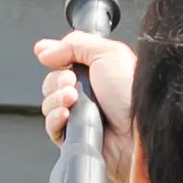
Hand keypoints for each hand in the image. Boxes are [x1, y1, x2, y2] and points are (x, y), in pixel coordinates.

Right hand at [37, 32, 139, 167]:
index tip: (57, 59)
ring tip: (72, 100)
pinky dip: (54, 118)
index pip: (62, 62)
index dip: (56, 60)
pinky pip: (51, 127)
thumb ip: (74, 44)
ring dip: (56, 99)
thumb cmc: (133, 96)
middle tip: (72, 82)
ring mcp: (80, 116)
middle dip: (57, 80)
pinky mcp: (74, 138)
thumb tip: (44, 50)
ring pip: (49, 104)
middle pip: (52, 82)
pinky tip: (66, 115)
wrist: (138, 133)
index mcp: (97, 72)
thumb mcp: (107, 53)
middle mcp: (88, 94)